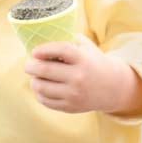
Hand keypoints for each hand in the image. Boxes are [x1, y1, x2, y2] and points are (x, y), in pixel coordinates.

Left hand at [25, 35, 141, 115]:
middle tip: (28, 65)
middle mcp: (79, 76)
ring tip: (35, 77)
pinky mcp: (70, 106)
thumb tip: (45, 36)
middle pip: (45, 70)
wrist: (113, 87)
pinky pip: (45, 100)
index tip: (34, 51)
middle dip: (31, 66)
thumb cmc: (94, 63)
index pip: (60, 50)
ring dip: (34, 81)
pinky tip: (42, 88)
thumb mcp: (88, 48)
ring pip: (41, 87)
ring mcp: (74, 93)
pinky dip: (39, 93)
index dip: (44, 49)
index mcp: (83, 59)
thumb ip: (69, 40)